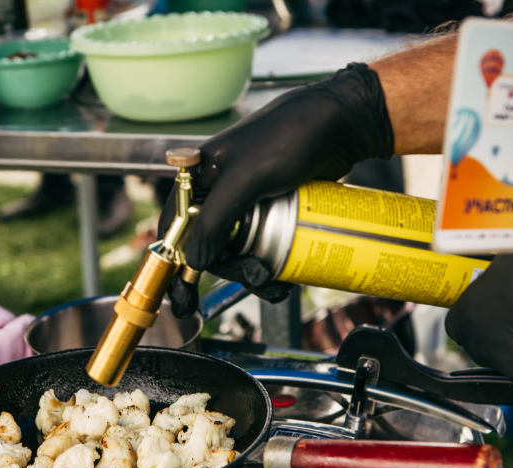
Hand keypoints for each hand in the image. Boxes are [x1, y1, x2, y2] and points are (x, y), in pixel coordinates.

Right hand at [159, 62, 394, 317]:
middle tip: (257, 277)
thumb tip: (194, 263)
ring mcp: (244, 204)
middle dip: (232, 271)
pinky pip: (260, 248)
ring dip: (253, 275)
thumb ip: (214, 220)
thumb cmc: (287, 138)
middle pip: (208, 248)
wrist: (339, 124)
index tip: (182, 300)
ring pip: (237, 253)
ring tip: (276, 283)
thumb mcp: (245, 179)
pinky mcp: (269, 211)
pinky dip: (269, 267)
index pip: (173, 228)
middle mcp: (216, 193)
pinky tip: (284, 278)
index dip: (174, 265)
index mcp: (197, 179)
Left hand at [445, 234, 512, 399]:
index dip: (472, 313)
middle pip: (482, 343)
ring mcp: (512, 368)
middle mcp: (483, 347)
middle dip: (497, 330)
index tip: (486, 303)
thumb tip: (506, 242)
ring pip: (512, 362)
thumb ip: (503, 258)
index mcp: (466, 315)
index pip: (456, 322)